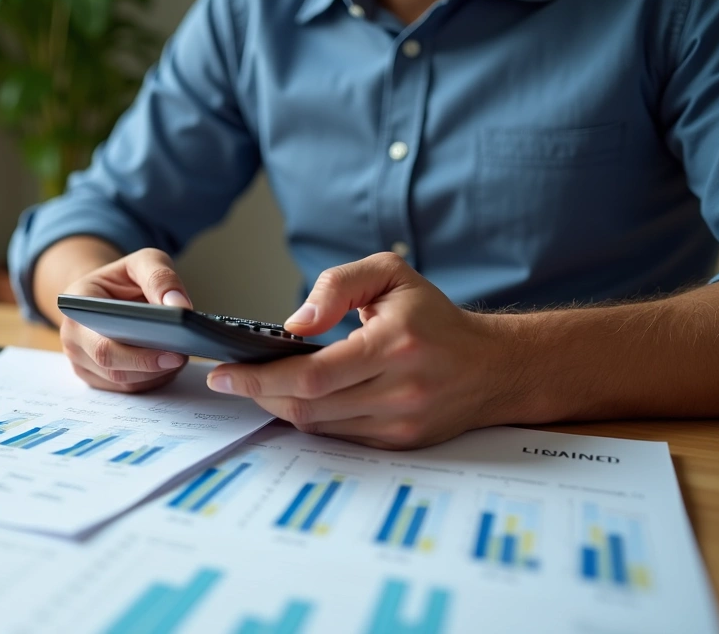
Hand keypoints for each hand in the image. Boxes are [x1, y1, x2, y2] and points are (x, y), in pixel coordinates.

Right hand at [60, 248, 191, 392]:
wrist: (107, 294)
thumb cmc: (123, 279)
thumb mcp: (143, 262)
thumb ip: (160, 277)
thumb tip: (180, 307)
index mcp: (76, 308)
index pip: (104, 341)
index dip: (138, 353)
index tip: (172, 349)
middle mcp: (73, 338)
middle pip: (112, 367)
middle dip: (151, 365)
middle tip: (182, 355)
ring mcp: (82, 362)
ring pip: (123, 382)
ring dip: (156, 374)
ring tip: (178, 354)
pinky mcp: (96, 378)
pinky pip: (128, 388)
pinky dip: (152, 379)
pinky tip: (168, 363)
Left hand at [206, 253, 511, 448]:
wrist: (495, 367)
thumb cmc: (434, 317)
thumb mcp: (391, 274)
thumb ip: (338, 284)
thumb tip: (294, 323)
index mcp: (395, 344)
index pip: (313, 374)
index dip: (260, 378)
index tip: (223, 372)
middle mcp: (400, 390)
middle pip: (308, 406)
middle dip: (258, 394)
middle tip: (227, 380)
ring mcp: (400, 423)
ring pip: (318, 426)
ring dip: (279, 407)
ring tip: (256, 385)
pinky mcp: (399, 443)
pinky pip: (338, 436)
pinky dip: (309, 419)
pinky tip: (293, 399)